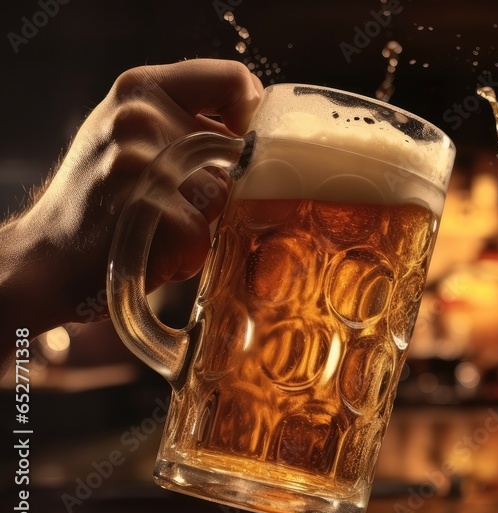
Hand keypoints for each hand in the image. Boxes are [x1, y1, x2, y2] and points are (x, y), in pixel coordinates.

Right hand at [0, 59, 262, 339]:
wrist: (46, 257)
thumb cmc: (102, 198)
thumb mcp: (134, 133)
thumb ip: (189, 120)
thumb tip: (259, 130)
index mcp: (141, 87)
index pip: (234, 79)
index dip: (252, 115)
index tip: (243, 144)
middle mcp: (138, 116)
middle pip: (235, 151)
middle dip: (218, 185)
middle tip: (171, 201)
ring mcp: (140, 164)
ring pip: (223, 195)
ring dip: (202, 222)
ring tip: (156, 225)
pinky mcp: (148, 213)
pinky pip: (201, 236)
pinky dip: (186, 254)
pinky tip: (150, 250)